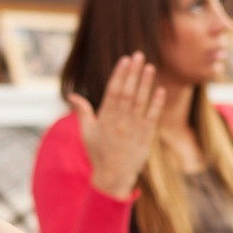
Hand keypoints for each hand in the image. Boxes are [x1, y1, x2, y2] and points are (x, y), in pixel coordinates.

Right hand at [67, 51, 166, 198]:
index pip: (113, 90)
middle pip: (127, 91)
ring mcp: (133, 128)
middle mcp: (119, 120)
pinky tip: (161, 90)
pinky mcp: (145, 136)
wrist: (112, 176)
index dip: (120, 74)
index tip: (125, 59)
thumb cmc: (99, 154)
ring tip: (150, 67)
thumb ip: (82, 111)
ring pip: (140, 101)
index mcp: (105, 117)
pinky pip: (152, 116)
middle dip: (133, 73)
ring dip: (145, 83)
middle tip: (139, 55)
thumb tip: (72, 95)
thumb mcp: (87, 132)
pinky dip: (156, 103)